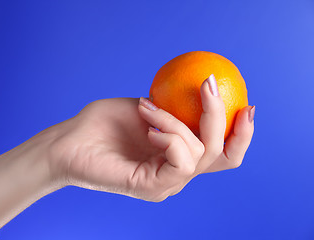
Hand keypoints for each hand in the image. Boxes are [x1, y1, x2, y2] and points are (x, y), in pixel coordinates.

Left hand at [46, 76, 254, 201]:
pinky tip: (148, 128)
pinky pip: (180, 161)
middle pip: (222, 155)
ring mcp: (166, 184)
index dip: (241, 134)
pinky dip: (170, 135)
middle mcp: (176, 173)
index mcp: (177, 156)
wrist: (70, 141)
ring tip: (146, 108)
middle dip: (222, 117)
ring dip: (176, 121)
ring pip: (199, 152)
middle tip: (209, 85)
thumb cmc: (102, 124)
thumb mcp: (146, 107)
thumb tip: (199, 90)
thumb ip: (173, 106)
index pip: (221, 153)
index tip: (247, 105)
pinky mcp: (152, 188)